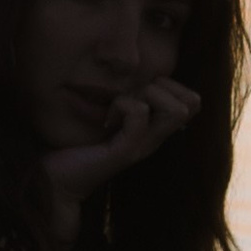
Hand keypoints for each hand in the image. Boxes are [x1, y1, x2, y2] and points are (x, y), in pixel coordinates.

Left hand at [40, 76, 200, 225]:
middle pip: (193, 103)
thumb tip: (127, 70)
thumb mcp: (106, 116)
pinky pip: (140, 114)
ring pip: (177, 110)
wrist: (57, 181)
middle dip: (161, 86)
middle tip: (130, 97)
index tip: (137, 92)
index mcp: (153, 130)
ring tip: (119, 106)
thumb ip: (121, 100)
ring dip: (146, 95)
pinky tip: (105, 120)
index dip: (170, 85)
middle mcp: (155, 139)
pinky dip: (122, 106)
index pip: (193, 101)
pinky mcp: (126, 152)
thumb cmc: (77, 145)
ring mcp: (143, 147)